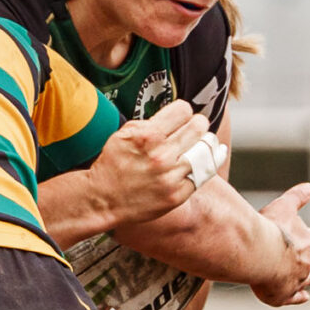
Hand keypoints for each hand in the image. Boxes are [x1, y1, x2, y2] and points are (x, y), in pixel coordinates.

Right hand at [88, 101, 218, 226]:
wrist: (103, 199)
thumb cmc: (113, 165)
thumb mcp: (124, 134)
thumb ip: (151, 123)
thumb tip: (176, 116)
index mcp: (147, 136)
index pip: (184, 110)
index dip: (183, 112)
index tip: (181, 117)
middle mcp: (161, 155)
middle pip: (200, 126)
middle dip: (197, 124)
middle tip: (195, 128)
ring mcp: (171, 177)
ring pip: (206, 151)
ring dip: (203, 146)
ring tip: (198, 146)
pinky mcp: (178, 195)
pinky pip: (203, 175)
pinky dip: (201, 167)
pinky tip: (199, 163)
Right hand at [252, 182, 309, 307]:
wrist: (258, 253)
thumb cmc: (268, 229)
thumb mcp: (283, 207)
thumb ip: (296, 197)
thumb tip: (309, 187)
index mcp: (308, 240)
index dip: (306, 239)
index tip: (302, 238)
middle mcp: (307, 261)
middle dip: (307, 259)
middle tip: (299, 258)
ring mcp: (297, 280)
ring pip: (308, 280)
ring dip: (307, 278)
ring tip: (304, 279)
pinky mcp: (285, 295)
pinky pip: (296, 298)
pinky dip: (299, 297)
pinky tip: (303, 297)